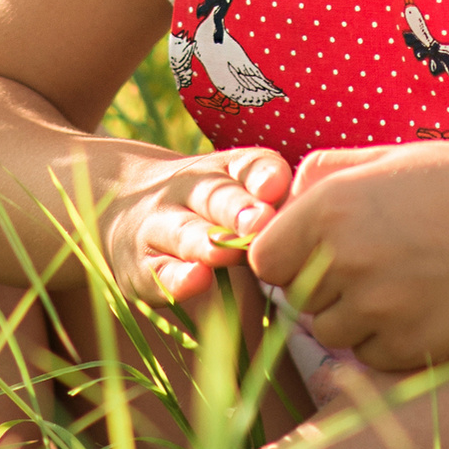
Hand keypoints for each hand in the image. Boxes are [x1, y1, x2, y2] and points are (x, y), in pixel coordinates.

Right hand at [100, 143, 293, 310]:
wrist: (117, 200)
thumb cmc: (206, 206)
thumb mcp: (233, 189)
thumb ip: (273, 204)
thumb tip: (331, 227)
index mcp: (223, 170)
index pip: (247, 166)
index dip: (262, 176)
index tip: (277, 185)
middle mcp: (189, 190)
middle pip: (215, 196)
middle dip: (238, 209)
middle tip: (261, 221)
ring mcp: (161, 225)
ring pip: (184, 232)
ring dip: (206, 242)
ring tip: (225, 251)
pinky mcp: (140, 265)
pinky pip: (158, 271)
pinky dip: (175, 278)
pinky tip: (193, 281)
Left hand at [245, 142, 448, 370]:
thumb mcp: (392, 158)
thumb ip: (328, 172)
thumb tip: (285, 197)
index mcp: (332, 206)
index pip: (265, 259)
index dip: (287, 258)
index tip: (316, 252)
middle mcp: (347, 259)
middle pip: (298, 301)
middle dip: (324, 287)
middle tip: (374, 262)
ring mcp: (380, 308)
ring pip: (333, 334)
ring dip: (356, 317)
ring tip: (403, 282)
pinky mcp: (412, 347)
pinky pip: (374, 356)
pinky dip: (390, 340)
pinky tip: (427, 305)